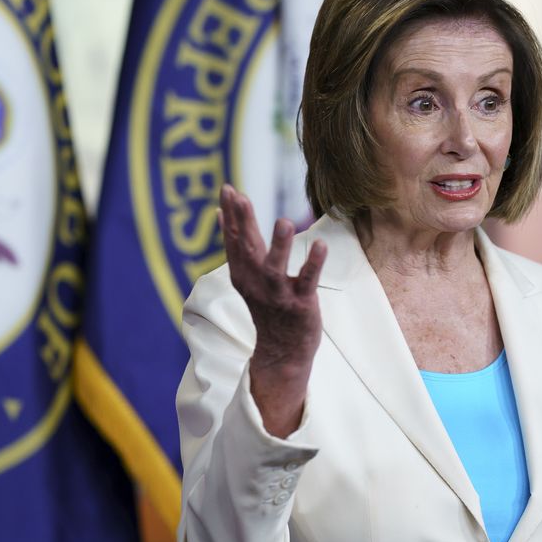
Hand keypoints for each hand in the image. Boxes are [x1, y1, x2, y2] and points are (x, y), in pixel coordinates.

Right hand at [220, 183, 326, 435]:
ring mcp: (278, 295)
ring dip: (279, 245)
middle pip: (247, 249)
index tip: (228, 189)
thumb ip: (238, 245)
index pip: (234, 240)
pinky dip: (313, 264)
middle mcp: (256, 283)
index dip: (231, 215)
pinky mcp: (300, 305)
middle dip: (243, 221)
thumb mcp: (248, 275)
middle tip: (238, 195)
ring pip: (275, 268)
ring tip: (283, 221)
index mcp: (243, 274)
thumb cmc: (268, 306)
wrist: (282, 351)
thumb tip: (222, 214)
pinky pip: (307, 282)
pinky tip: (320, 245)